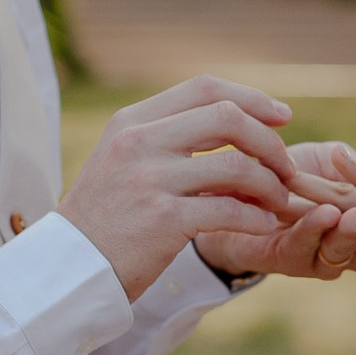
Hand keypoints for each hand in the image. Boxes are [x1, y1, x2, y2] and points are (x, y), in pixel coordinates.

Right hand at [60, 76, 300, 299]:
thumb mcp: (123, 160)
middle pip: (226, 117)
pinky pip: (228, 210)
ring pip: (235, 166)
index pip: (203, 88)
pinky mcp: (162, 220)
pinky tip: (264, 225)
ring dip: (269, 184)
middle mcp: (139, 143)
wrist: (70, 266)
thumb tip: (232, 120)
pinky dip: (255, 218)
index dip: (251, 97)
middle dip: (268, 141)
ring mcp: (149, 180)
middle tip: (285, 166)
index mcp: (132, 122)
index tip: (281, 116)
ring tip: (278, 201)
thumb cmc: (106, 216)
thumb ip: (167, 137)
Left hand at [195, 141, 355, 282]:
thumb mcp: (328, 160)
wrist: (232, 185)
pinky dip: (315, 227)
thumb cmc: (286, 170)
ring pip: (341, 252)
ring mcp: (315, 255)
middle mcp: (343, 246)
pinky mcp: (284, 257)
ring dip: (354, 233)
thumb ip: (355, 166)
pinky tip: (325, 212)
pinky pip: (304, 246)